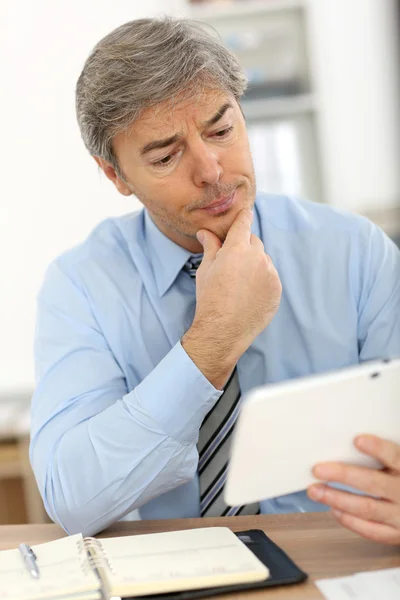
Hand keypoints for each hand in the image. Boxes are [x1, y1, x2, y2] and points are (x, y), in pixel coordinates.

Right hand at [182, 209, 281, 388]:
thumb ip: (210, 247)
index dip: (243, 217)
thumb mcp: (206, 269)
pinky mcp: (277, 289)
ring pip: (263, 260)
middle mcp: (257, 257)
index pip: (244, 222)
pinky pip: (271, 277)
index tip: (245, 214)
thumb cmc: (210, 298)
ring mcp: (270, 274)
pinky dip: (263, 280)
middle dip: (244, 247)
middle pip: (254, 241)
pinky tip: (249, 293)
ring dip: (254, 264)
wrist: (223, 330)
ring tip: (239, 283)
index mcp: (237, 248)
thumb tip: (205, 232)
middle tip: (232, 263)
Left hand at [307, 435, 399, 544]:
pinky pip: (371, 530)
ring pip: (367, 507)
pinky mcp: (397, 534)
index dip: (378, 448)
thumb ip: (385, 457)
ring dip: (337, 498)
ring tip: (316, 491)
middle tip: (319, 469)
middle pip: (373, 483)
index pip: (395, 456)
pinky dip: (350, 521)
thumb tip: (351, 441)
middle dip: (343, 475)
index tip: (358, 440)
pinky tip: (334, 510)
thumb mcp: (399, 466)